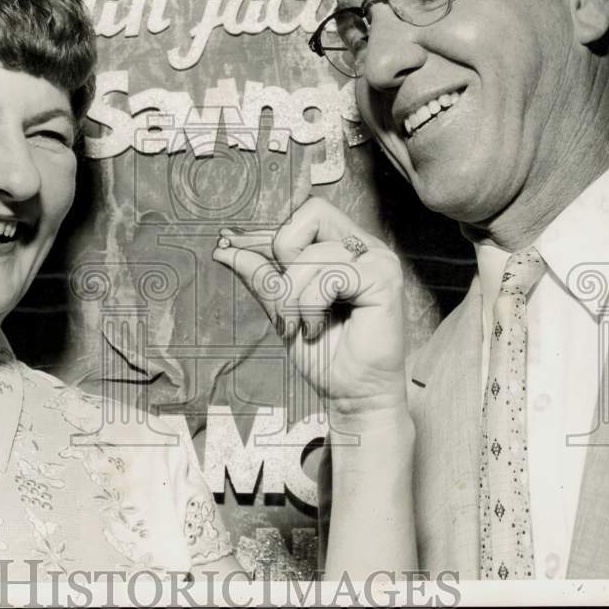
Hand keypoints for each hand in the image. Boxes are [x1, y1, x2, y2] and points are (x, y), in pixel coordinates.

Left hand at [212, 197, 407, 416]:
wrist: (352, 396)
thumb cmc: (326, 355)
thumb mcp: (282, 308)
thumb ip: (262, 276)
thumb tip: (225, 249)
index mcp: (343, 248)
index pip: (302, 215)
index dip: (264, 232)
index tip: (228, 247)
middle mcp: (363, 247)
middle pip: (312, 212)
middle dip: (284, 252)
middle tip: (285, 295)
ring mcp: (377, 260)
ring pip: (313, 253)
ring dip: (292, 295)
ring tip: (298, 325)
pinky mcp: (383, 279)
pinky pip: (330, 274)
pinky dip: (311, 304)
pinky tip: (316, 328)